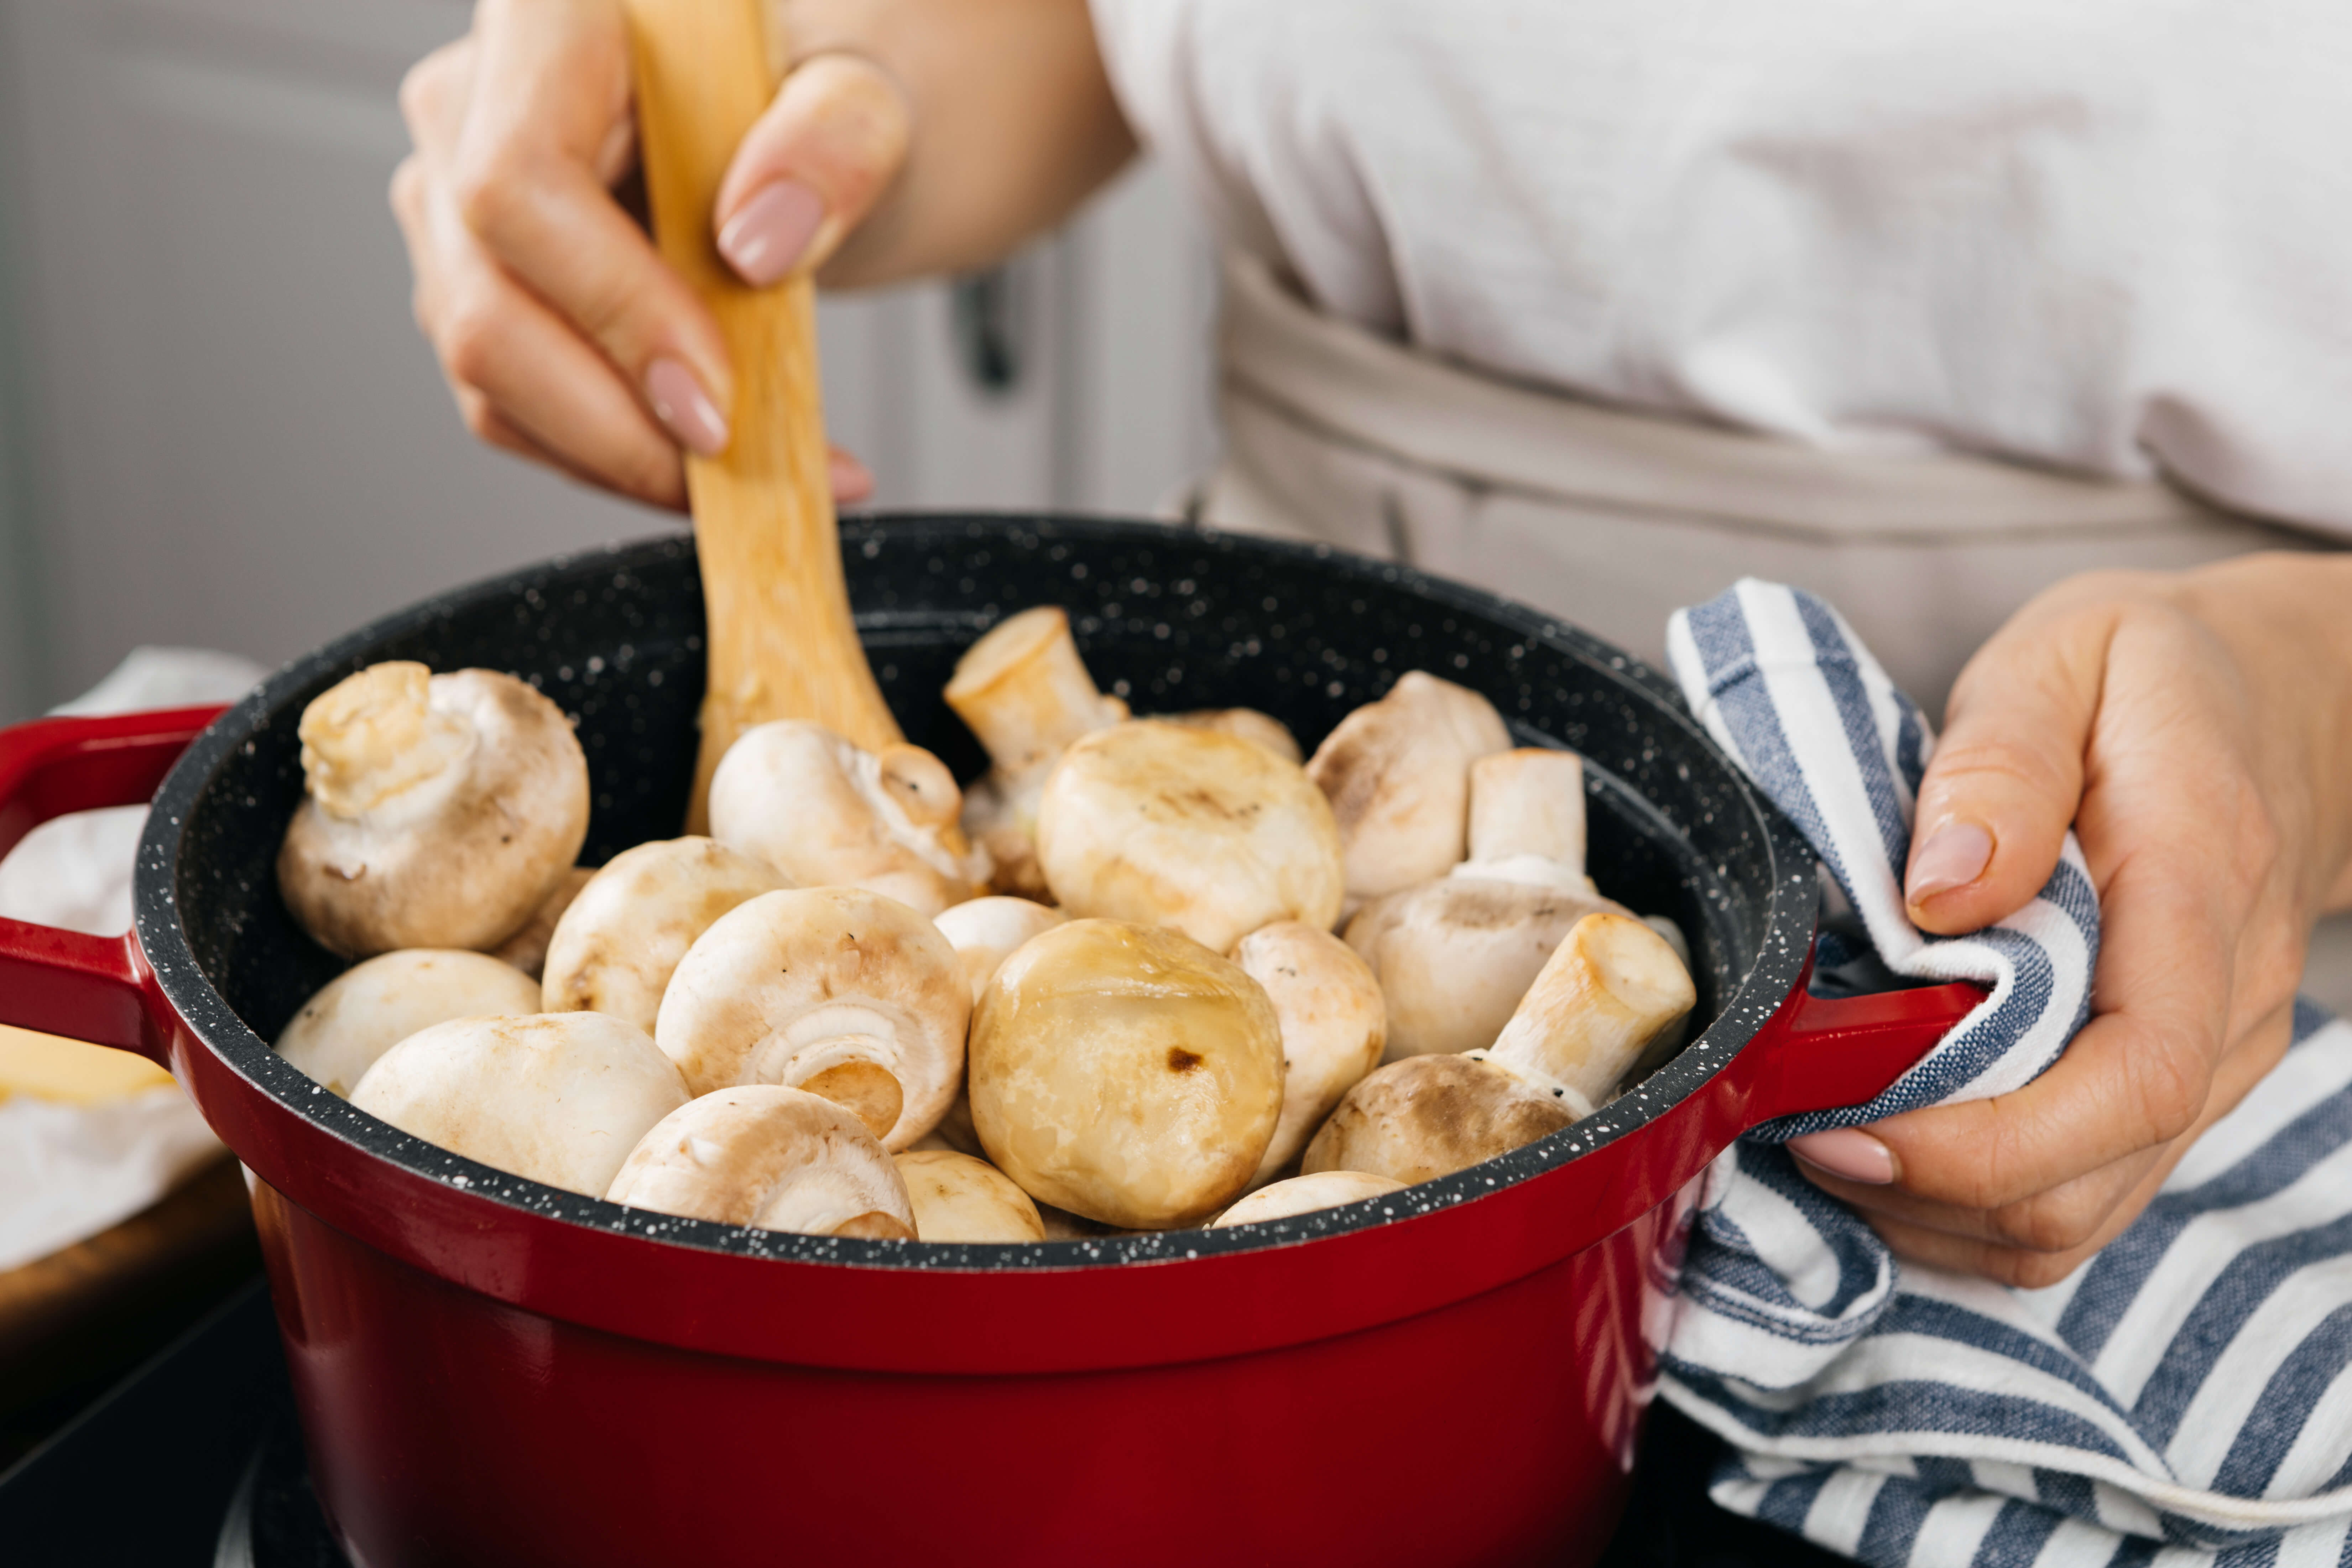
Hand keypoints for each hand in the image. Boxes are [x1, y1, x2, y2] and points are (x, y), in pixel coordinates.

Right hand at [390, 0, 908, 507]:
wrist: (792, 134)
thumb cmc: (812, 103)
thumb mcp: (864, 99)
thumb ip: (837, 145)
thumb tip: (761, 242)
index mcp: (547, 22)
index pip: (520, 182)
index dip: (612, 308)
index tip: (713, 398)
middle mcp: (465, 110)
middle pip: (486, 306)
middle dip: (615, 422)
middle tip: (741, 465)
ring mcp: (452, 208)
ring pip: (489, 377)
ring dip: (623, 457)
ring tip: (758, 474)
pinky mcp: (472, 290)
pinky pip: (514, 408)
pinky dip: (615, 456)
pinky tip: (712, 463)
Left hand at [1788, 553, 2351, 1286]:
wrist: (2274, 698)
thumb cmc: (2150, 674)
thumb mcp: (2063, 659)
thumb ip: (1999, 763)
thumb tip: (1938, 891)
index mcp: (2199, 891)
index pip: (2133, 1078)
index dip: (1984, 1143)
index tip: (1847, 1129)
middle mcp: (2229, 1003)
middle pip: (2091, 1179)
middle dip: (1931, 1187)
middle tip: (1798, 1130)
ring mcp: (2214, 1057)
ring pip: (2080, 1213)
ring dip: (1940, 1206)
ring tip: (1825, 1136)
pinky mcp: (2177, 1084)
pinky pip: (2081, 1191)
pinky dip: (1972, 1198)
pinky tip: (1889, 1137)